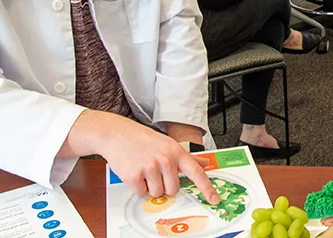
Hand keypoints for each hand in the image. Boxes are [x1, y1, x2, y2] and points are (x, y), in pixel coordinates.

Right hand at [96, 114, 220, 202]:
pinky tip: (134, 171)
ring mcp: (150, 167)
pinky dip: (137, 186)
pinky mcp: (135, 175)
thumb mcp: (168, 144)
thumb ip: (187, 157)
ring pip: (157, 193)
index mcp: (176, 151)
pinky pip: (141, 193)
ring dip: (149, 186)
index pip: (196, 172)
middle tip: (154, 171)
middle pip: (173, 190)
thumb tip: (205, 163)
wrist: (117, 134)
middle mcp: (165, 159)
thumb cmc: (143, 139)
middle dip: (164, 185)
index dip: (207, 188)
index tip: (215, 199)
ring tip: (143, 169)